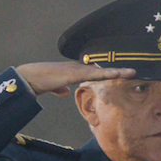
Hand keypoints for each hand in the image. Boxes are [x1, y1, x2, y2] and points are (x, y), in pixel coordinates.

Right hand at [14, 61, 133, 97]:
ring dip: (116, 72)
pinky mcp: (73, 73)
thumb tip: (66, 92)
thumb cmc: (38, 81)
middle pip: (101, 69)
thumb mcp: (53, 86)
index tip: (120, 74)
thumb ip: (60, 88)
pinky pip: (93, 74)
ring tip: (132, 72)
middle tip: (133, 72)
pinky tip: (117, 74)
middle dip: (117, 71)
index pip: (94, 72)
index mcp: (73, 71)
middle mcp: (77, 67)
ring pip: (100, 70)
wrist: (28, 78)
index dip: (107, 73)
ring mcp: (75, 69)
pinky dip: (106, 73)